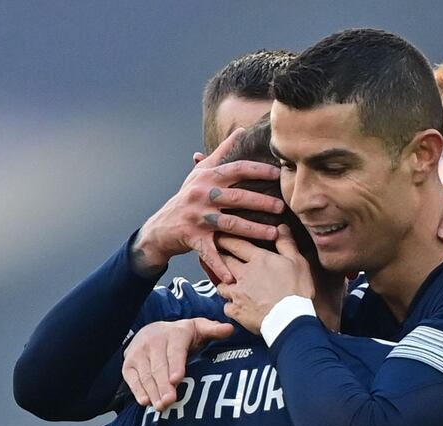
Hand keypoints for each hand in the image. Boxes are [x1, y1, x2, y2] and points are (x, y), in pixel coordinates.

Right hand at [122, 318, 233, 410]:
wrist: (153, 331)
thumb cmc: (182, 335)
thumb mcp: (199, 328)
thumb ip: (214, 330)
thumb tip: (230, 329)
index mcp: (174, 333)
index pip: (175, 351)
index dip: (175, 365)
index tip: (177, 379)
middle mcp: (153, 341)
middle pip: (159, 366)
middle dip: (163, 384)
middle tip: (170, 401)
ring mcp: (138, 352)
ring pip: (145, 374)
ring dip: (152, 391)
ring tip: (160, 406)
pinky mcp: (128, 363)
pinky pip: (132, 378)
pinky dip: (138, 390)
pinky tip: (145, 401)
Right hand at [131, 128, 282, 281]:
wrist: (160, 228)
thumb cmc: (186, 198)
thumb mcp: (200, 174)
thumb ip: (221, 153)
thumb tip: (241, 131)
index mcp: (207, 178)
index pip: (237, 169)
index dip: (258, 169)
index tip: (279, 172)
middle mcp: (202, 195)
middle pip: (237, 197)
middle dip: (262, 201)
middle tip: (282, 207)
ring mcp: (197, 217)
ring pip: (230, 224)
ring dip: (253, 230)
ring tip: (274, 234)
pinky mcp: (192, 238)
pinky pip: (210, 252)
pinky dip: (221, 265)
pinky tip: (234, 276)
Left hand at [217, 225, 314, 333]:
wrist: (290, 319)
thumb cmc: (297, 290)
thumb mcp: (297, 262)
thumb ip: (286, 243)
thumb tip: (281, 227)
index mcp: (258, 260)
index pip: (237, 244)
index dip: (227, 238)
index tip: (219, 235)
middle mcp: (244, 274)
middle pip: (225, 262)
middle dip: (219, 257)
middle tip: (216, 254)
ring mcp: (237, 293)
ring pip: (221, 284)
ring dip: (223, 282)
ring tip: (226, 283)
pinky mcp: (236, 311)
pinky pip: (226, 306)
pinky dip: (229, 305)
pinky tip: (234, 306)